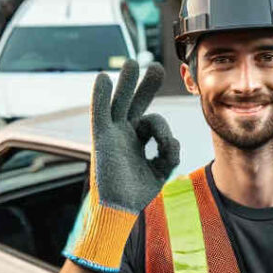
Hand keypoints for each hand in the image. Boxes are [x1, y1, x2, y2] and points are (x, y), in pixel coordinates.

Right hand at [69, 60, 179, 271]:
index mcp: (138, 140)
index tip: (167, 148)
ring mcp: (112, 134)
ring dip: (127, 84)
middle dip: (145, 86)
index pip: (153, 122)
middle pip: (136, 103)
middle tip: (156, 67)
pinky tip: (102, 78)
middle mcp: (124, 133)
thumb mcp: (161, 171)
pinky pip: (99, 113)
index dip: (164, 132)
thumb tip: (172, 142)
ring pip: (120, 103)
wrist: (119, 209)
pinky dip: (100, 96)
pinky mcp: (101, 139)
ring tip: (133, 63)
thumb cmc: (137, 193)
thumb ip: (170, 153)